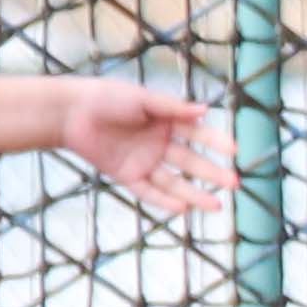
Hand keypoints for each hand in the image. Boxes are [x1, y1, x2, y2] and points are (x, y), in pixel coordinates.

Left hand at [60, 80, 237, 214]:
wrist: (71, 112)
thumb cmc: (108, 97)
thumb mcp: (142, 100)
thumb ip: (172, 107)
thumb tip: (205, 109)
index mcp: (166, 121)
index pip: (198, 133)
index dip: (216, 142)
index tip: (234, 151)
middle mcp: (158, 143)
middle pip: (190, 161)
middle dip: (212, 173)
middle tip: (234, 183)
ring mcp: (143, 161)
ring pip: (173, 181)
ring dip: (194, 194)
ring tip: (217, 205)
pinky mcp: (126, 175)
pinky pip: (148, 191)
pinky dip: (164, 200)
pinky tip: (182, 208)